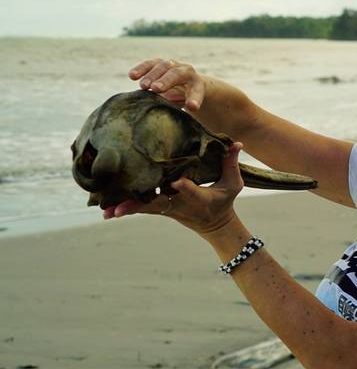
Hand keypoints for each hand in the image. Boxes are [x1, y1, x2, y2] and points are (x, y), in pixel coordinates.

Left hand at [103, 143, 244, 234]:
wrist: (215, 225)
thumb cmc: (224, 201)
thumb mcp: (233, 184)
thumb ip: (231, 163)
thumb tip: (237, 143)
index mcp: (200, 198)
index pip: (192, 192)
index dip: (184, 188)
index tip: (176, 183)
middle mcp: (180, 205)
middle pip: (157, 204)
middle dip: (139, 205)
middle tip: (119, 208)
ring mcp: (169, 208)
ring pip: (145, 208)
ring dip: (126, 209)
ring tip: (107, 212)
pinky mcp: (161, 209)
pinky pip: (142, 208)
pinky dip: (125, 209)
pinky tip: (108, 212)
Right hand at [128, 58, 205, 112]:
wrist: (187, 82)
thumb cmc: (186, 98)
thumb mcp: (187, 104)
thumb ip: (180, 108)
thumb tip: (165, 119)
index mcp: (197, 84)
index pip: (197, 91)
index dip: (194, 99)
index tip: (191, 107)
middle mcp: (186, 72)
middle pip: (177, 74)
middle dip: (167, 81)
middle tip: (156, 88)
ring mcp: (172, 65)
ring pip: (162, 66)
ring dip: (152, 76)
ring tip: (143, 86)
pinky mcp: (159, 63)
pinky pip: (150, 64)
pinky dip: (141, 69)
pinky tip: (132, 76)